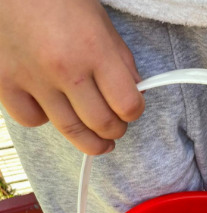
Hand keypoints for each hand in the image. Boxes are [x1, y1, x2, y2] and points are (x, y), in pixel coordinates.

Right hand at [0, 0, 144, 154]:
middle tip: (115, 129)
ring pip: (70, 131)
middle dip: (115, 131)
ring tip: (96, 141)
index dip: (134, 111)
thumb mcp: (98, 19)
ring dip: (90, 141)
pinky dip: (44, 119)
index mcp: (93, 48)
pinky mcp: (5, 83)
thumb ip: (120, 59)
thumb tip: (135, 92)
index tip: (132, 111)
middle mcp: (64, 68)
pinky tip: (51, 108)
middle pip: (101, 124)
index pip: (127, 104)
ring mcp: (32, 78)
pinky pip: (32, 119)